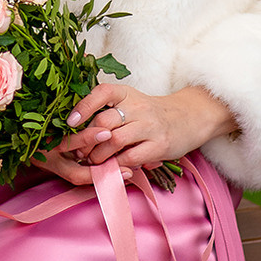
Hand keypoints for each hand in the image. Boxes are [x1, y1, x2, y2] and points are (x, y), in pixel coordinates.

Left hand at [38, 80, 236, 183]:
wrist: (190, 117)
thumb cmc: (152, 113)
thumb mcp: (132, 103)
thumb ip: (108, 111)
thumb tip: (75, 128)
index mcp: (128, 94)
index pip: (103, 92)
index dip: (84, 105)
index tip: (70, 122)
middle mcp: (139, 107)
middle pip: (103, 121)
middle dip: (85, 140)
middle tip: (78, 152)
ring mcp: (150, 126)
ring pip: (113, 141)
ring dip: (97, 156)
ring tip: (93, 162)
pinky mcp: (158, 145)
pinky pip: (129, 157)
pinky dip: (116, 165)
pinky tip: (112, 168)